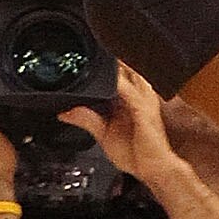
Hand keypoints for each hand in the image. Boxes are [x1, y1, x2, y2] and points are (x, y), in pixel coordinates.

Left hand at [59, 63, 177, 187]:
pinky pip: (130, 92)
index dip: (103, 64)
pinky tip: (109, 78)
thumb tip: (65, 112)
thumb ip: (86, 119)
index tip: (84, 54)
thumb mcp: (104, 135)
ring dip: (115, 65)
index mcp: (128, 99)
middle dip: (110, 59)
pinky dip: (118, 83)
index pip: (116, 74)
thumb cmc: (138, 155)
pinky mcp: (144, 110)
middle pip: (125, 68)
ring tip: (99, 52)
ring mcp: (142, 101)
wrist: (154, 171)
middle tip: (91, 47)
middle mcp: (137, 96)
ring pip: (129, 73)